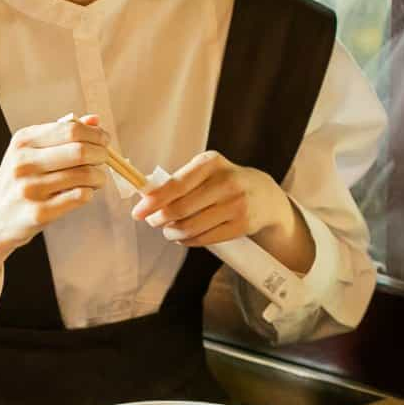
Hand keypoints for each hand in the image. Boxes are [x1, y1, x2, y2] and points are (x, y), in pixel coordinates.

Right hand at [0, 114, 110, 267]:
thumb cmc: (18, 181)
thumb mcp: (30, 151)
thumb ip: (61, 134)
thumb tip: (95, 120)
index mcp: (23, 141)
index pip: (71, 130)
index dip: (95, 134)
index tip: (104, 140)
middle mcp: (24, 162)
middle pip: (80, 151)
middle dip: (101, 154)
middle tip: (103, 159)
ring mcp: (30, 189)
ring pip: (84, 175)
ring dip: (99, 176)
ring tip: (96, 179)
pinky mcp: (39, 213)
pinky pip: (79, 197)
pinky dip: (89, 193)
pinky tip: (85, 192)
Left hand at [131, 151, 313, 272]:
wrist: (265, 196)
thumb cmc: (224, 182)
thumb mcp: (205, 172)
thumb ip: (177, 182)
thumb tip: (144, 198)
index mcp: (210, 163)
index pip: (175, 185)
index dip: (153, 201)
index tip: (138, 212)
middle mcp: (226, 182)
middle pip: (180, 209)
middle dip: (159, 219)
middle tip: (154, 222)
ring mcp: (237, 205)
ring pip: (190, 227)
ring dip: (172, 232)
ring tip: (168, 230)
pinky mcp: (243, 225)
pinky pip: (204, 239)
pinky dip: (188, 241)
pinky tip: (184, 237)